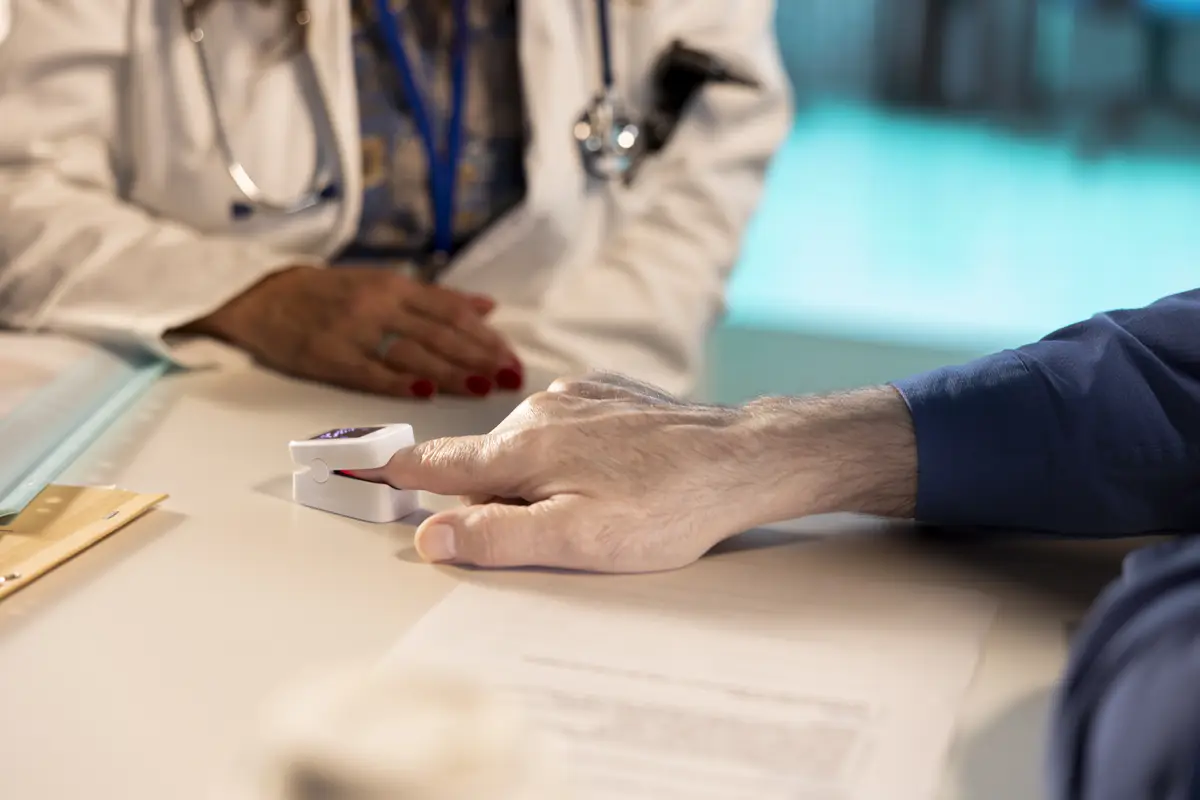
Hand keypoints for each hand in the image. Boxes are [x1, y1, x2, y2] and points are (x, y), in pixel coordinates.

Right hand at [185, 266, 522, 397]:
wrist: (263, 298)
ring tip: (482, 387)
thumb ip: (436, 299)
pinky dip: (398, 381)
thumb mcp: (383, 283)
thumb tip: (488, 308)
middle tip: (510, 376)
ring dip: (450, 372)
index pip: (452, 312)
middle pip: (439, 333)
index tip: (512, 356)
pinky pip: (370, 372)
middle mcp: (379, 306)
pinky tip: (425, 392)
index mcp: (395, 287)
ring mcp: (354, 331)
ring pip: (412, 352)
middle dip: (479, 356)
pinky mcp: (329, 357)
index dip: (485, 335)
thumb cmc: (330, 294)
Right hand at [351, 373, 772, 571]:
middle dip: (498, 501)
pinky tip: (613, 476)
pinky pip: (564, 428)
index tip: (357, 468)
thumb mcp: (578, 540)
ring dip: (539, 479)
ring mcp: (575, 397)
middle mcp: (538, 411)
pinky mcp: (607, 394)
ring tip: (598, 507)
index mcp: (520, 450)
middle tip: (558, 534)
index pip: (436, 463)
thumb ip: (497, 538)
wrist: (742, 456)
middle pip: (485, 465)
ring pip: (527, 447)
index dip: (395, 472)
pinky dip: (571, 455)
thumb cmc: (665, 506)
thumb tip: (428, 536)